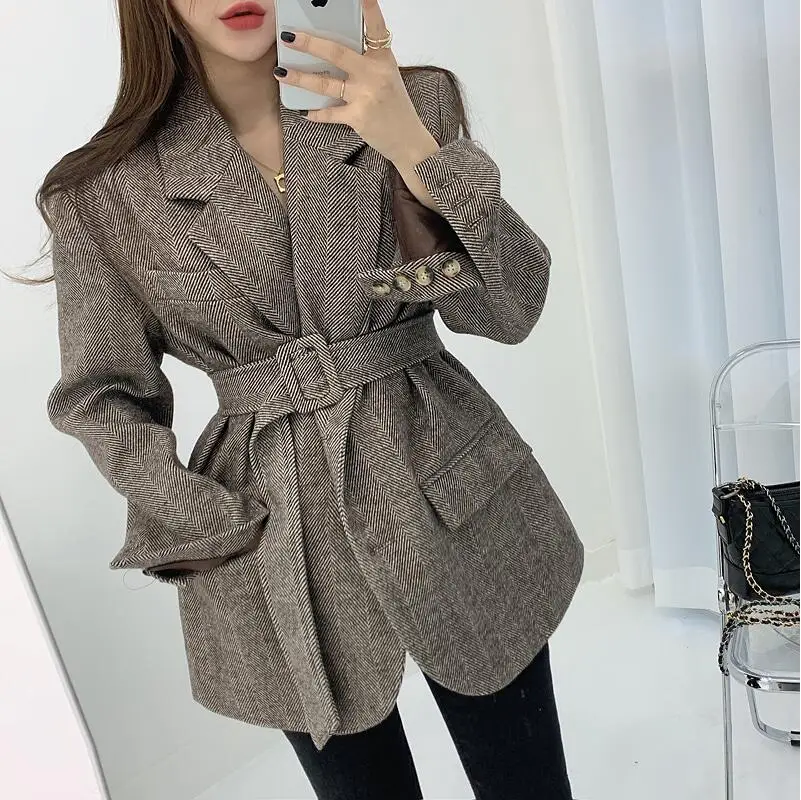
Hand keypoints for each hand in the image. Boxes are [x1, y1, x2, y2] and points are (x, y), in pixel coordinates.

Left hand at [274, 0, 440, 172]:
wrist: (408, 139)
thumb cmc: (395, 107)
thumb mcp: (386, 77)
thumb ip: (365, 63)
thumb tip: (331, 52)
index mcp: (383, 59)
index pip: (376, 27)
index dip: (369, 8)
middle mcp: (375, 74)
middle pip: (337, 52)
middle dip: (309, 43)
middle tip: (289, 36)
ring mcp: (366, 95)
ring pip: (326, 83)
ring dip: (300, 77)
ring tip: (281, 72)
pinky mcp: (358, 117)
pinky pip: (330, 113)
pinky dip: (316, 113)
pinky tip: (304, 112)